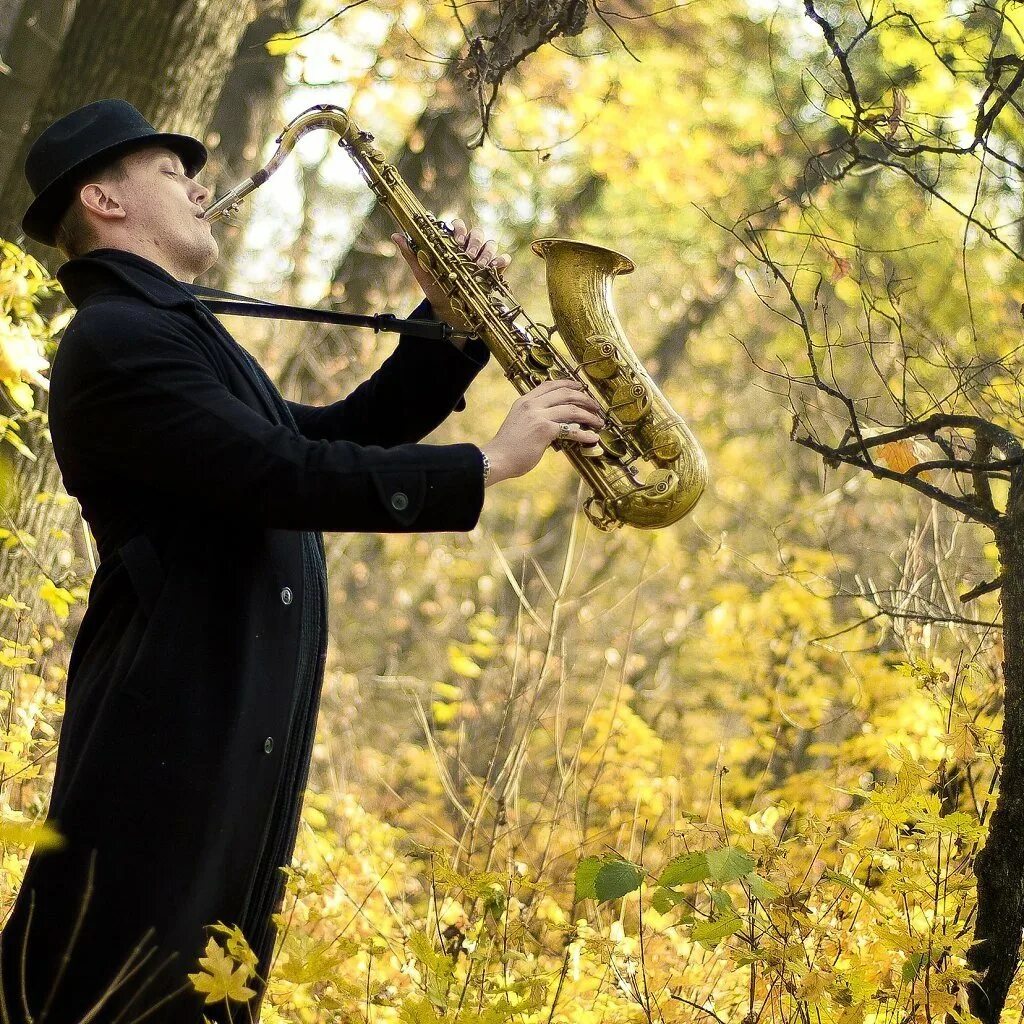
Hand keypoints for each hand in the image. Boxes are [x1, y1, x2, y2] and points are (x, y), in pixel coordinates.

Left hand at [391, 217, 511, 338]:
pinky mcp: (494, 270)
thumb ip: (410, 253)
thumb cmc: (435, 287)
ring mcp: (483, 258)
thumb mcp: (422, 271)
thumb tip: (396, 235)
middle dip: (473, 241)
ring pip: (490, 243)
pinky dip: (500, 260)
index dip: (459, 229)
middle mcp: (469, 248)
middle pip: (476, 233)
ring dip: (486, 252)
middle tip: (468, 254)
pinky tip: (495, 268)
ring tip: (479, 265)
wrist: (449, 310)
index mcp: (453, 243)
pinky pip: (502, 259)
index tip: (455, 239)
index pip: (458, 226)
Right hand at [480, 379, 604, 486]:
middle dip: (584, 399)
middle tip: (595, 407)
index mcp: (525, 401)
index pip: (550, 385)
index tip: (581, 387)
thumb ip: (534, 417)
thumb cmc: (507, 447)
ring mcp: (539, 415)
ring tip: (599, 422)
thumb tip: (554, 422)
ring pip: (572, 409)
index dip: (568, 384)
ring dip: (589, 415)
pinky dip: (585, 434)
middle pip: (565, 393)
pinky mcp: (545, 430)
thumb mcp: (519, 423)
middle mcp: (532, 404)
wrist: (496, 459)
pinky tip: (592, 438)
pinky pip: (571, 430)